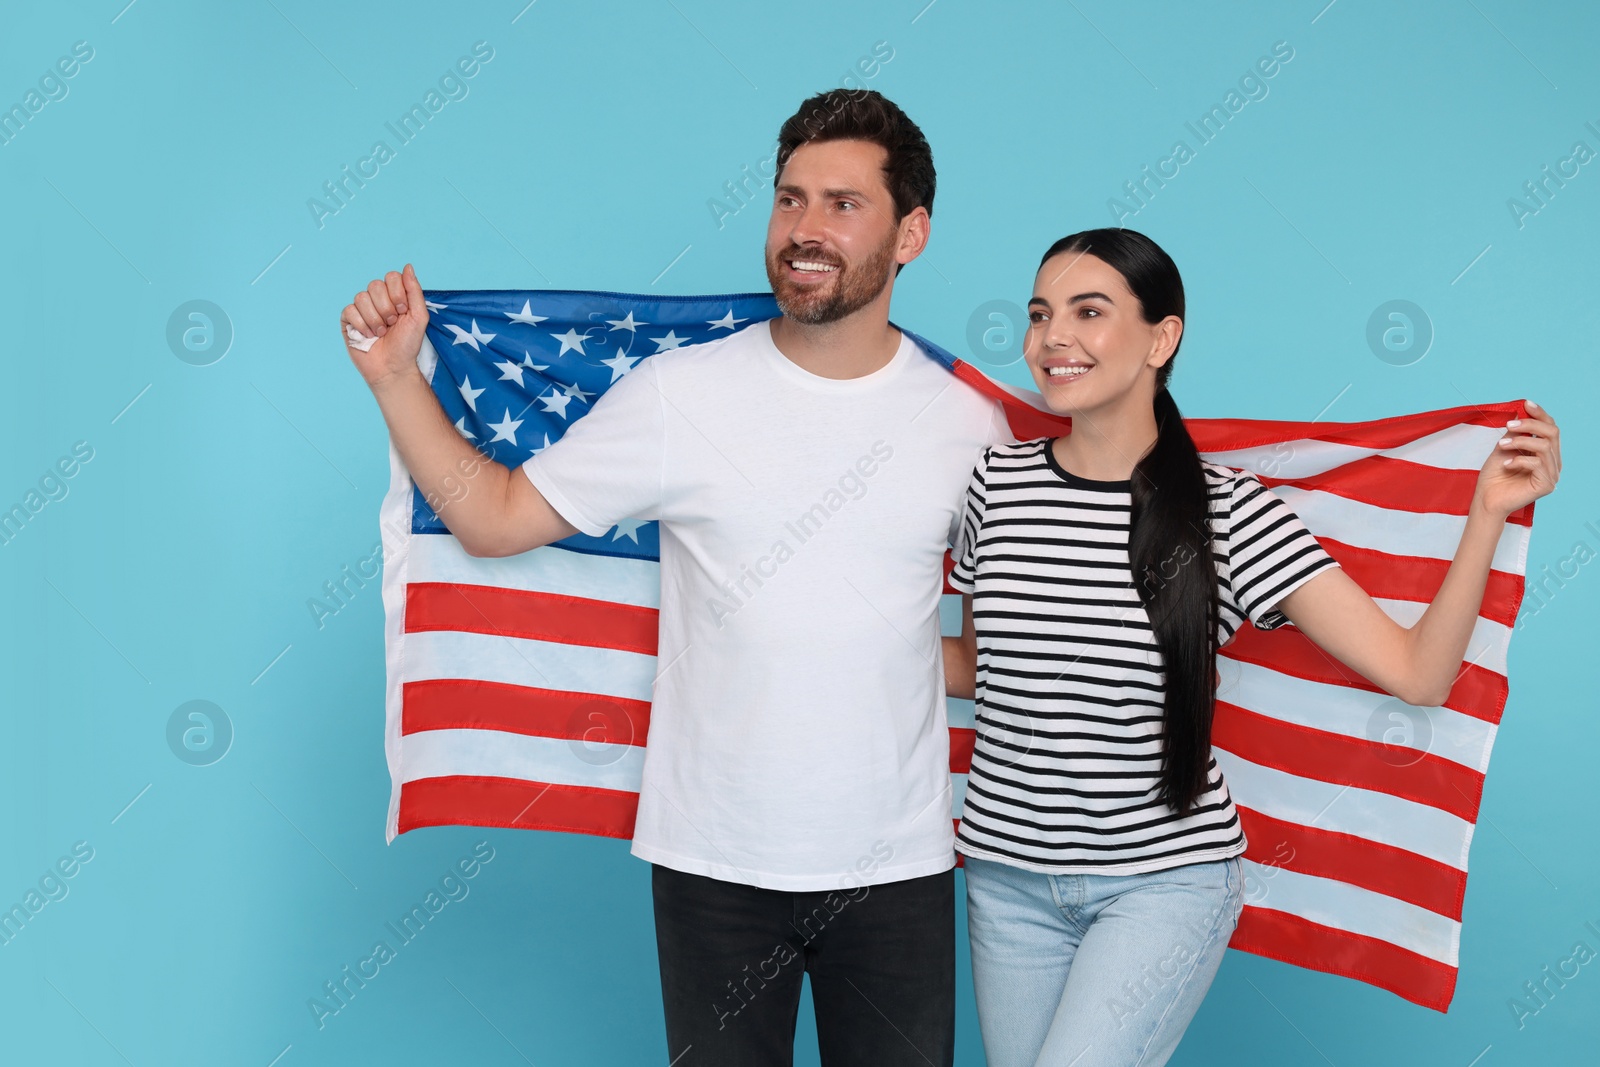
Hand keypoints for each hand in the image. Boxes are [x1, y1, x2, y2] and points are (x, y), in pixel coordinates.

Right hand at [339, 263, 429, 391]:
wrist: (393, 367)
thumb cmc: (407, 344)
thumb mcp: (419, 317)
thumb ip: (414, 290)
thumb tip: (408, 266)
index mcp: (393, 295)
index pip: (391, 277)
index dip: (397, 294)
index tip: (403, 311)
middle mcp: (376, 299)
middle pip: (375, 285)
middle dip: (387, 309)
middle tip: (392, 324)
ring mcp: (361, 309)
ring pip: (361, 297)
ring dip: (375, 319)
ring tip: (381, 333)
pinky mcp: (348, 320)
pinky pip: (350, 311)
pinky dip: (362, 325)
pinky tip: (368, 335)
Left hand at [1474, 400, 1559, 520]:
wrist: (1486, 499)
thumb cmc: (1494, 476)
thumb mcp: (1504, 447)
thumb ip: (1515, 432)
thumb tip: (1522, 410)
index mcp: (1546, 452)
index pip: (1550, 428)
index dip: (1540, 414)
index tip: (1526, 403)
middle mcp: (1553, 462)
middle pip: (1552, 433)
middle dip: (1530, 424)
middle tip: (1509, 424)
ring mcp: (1552, 474)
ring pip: (1544, 446)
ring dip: (1520, 441)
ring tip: (1501, 445)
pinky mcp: (1546, 485)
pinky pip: (1537, 464)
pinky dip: (1519, 460)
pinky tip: (1506, 464)